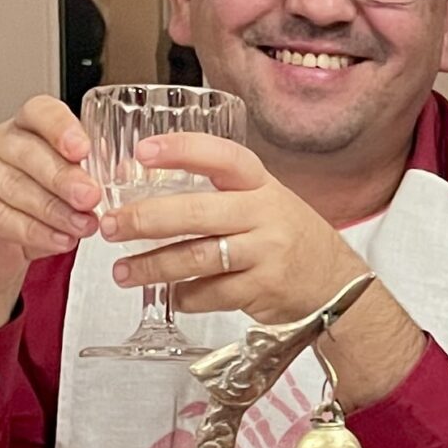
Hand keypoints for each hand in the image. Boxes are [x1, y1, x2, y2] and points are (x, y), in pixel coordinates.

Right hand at [0, 96, 102, 347]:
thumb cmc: (29, 216)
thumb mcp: (63, 194)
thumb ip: (88, 178)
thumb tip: (123, 172)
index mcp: (23, 128)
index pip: (39, 112)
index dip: (61, 127)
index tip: (83, 149)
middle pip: (28, 151)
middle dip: (64, 177)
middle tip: (90, 197)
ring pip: (13, 185)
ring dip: (52, 209)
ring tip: (81, 226)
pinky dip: (31, 230)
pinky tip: (56, 239)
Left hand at [101, 132, 425, 407]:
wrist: (337, 285)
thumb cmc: (290, 237)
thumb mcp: (266, 200)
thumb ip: (219, 192)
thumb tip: (146, 188)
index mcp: (260, 184)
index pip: (220, 157)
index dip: (180, 150)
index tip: (141, 152)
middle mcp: (263, 214)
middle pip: (196, 212)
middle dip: (145, 220)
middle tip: (110, 226)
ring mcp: (264, 253)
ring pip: (196, 257)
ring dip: (151, 267)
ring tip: (123, 272)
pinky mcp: (261, 290)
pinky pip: (209, 294)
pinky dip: (182, 297)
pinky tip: (171, 295)